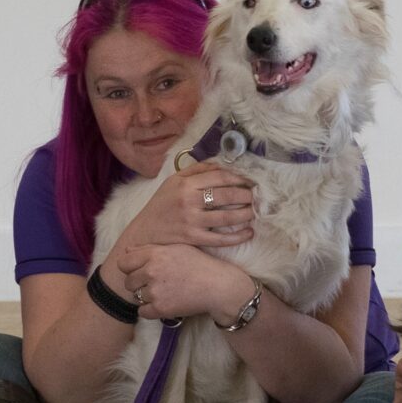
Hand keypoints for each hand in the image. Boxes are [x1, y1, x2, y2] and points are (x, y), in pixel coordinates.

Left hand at [118, 243, 247, 320]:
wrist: (218, 286)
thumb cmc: (199, 265)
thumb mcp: (176, 249)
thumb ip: (149, 249)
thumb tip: (127, 251)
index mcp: (154, 254)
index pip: (123, 263)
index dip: (130, 268)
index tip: (141, 271)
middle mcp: (151, 271)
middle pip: (128, 282)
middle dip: (139, 284)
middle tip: (157, 284)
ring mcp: (155, 291)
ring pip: (137, 297)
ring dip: (147, 297)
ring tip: (166, 292)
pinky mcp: (160, 308)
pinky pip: (142, 312)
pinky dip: (151, 310)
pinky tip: (165, 303)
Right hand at [120, 161, 254, 250]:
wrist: (143, 233)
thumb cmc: (160, 205)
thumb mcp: (173, 182)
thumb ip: (195, 171)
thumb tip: (221, 164)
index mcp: (185, 183)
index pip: (220, 176)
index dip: (239, 178)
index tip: (251, 180)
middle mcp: (189, 200)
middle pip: (227, 195)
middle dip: (247, 195)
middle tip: (258, 196)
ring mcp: (191, 221)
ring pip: (227, 216)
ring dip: (246, 214)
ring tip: (255, 212)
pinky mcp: (193, 239)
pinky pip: (220, 238)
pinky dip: (237, 236)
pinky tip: (248, 233)